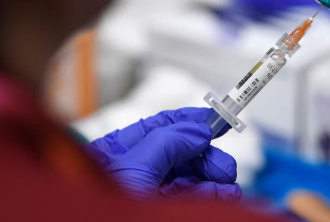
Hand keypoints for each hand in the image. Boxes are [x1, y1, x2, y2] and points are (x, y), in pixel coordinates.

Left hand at [85, 107, 240, 200]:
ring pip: (188, 179)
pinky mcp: (163, 212)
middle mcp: (135, 172)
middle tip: (223, 164)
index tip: (215, 118)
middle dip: (205, 155)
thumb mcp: (132, 167)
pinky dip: (211, 196)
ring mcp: (149, 194)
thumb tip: (198, 130)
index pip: (157, 128)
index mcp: (117, 153)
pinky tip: (224, 194)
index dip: (188, 121)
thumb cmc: (100, 207)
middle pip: (179, 154)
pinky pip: (190, 200)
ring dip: (213, 178)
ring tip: (228, 181)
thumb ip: (166, 143)